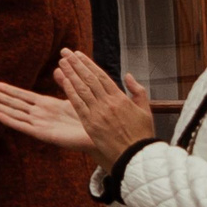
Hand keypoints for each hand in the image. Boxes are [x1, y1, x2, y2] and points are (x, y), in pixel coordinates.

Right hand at [0, 81, 91, 151]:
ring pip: (14, 113)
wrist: (98, 135)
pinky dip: (10, 121)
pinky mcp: (43, 134)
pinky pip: (23, 126)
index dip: (6, 89)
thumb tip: (58, 68)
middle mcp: (38, 114)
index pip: (21, 95)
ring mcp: (39, 124)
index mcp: (45, 105)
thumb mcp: (75, 96)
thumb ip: (65, 83)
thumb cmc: (88, 118)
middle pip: (12, 103)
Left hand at [54, 51, 155, 167]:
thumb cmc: (141, 133)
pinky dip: (70, 91)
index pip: (101, 76)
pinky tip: (63, 81)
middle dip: (76, 64)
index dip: (88, 64)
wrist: (136, 154)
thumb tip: (128, 75)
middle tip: (65, 52)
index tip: (78, 55)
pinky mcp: (90, 124)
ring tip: (61, 62)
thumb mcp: (145, 110)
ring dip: (70, 74)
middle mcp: (108, 103)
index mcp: (121, 98)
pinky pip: (78, 105)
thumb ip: (137, 91)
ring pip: (82, 89)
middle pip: (89, 79)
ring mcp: (98, 113)